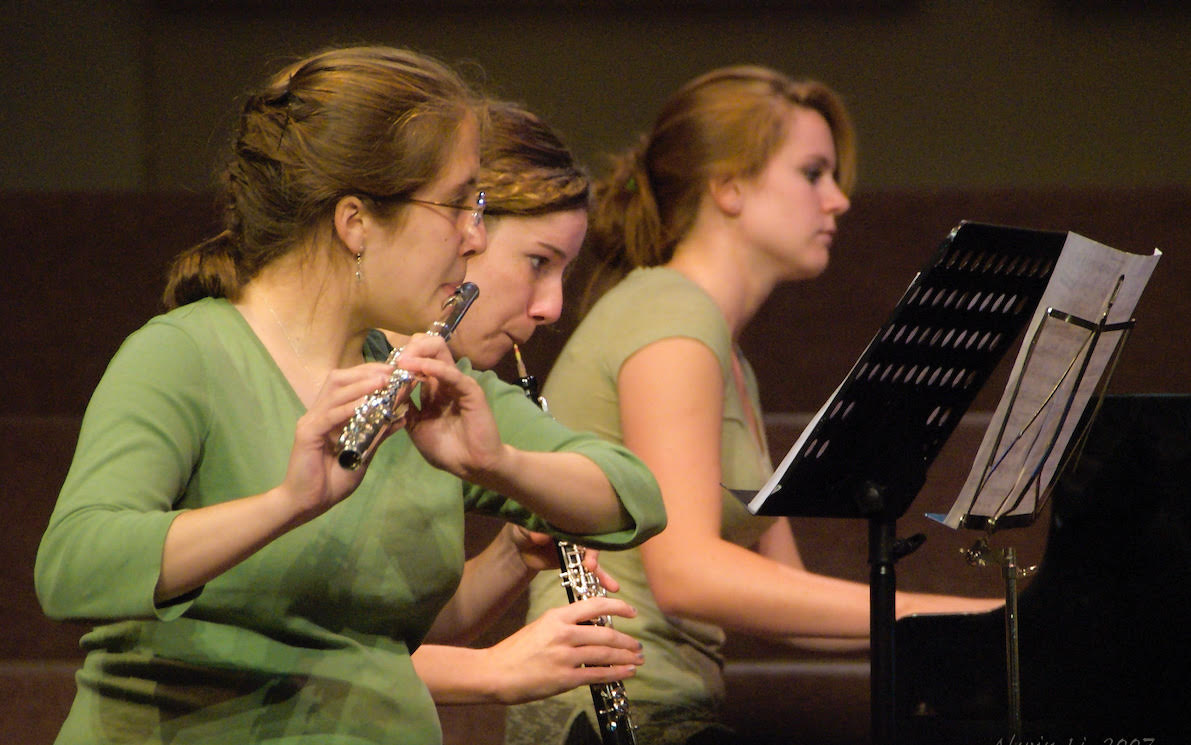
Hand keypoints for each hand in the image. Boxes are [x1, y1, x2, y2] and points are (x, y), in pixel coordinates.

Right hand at [277, 361, 396, 520]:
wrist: (309, 503)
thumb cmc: (333, 480)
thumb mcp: (364, 453)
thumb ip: (378, 433)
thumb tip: (401, 417)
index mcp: (330, 413)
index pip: (348, 383)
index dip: (370, 373)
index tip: (395, 372)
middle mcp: (319, 412)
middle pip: (339, 379)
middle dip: (366, 372)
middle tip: (391, 372)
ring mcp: (311, 421)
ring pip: (335, 393)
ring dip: (360, 384)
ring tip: (383, 381)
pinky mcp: (307, 434)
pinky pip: (330, 416)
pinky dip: (348, 408)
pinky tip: (365, 404)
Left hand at [395, 333, 506, 478]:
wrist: (471, 465)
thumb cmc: (447, 449)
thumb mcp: (416, 427)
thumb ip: (405, 408)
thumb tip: (387, 393)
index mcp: (433, 388)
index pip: (418, 359)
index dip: (400, 360)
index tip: (384, 369)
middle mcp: (445, 380)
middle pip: (428, 347)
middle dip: (409, 348)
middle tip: (394, 360)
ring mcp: (458, 382)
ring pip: (439, 351)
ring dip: (417, 352)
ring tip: (401, 361)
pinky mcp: (469, 390)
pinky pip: (450, 372)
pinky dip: (431, 367)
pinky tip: (415, 367)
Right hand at [483, 597, 642, 704]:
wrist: (495, 672)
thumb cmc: (516, 651)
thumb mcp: (541, 627)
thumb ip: (565, 626)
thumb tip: (591, 629)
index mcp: (557, 616)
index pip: (595, 605)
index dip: (618, 607)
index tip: (632, 611)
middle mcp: (564, 633)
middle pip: (607, 633)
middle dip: (627, 641)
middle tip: (638, 646)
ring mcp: (565, 655)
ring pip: (606, 653)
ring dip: (626, 657)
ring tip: (637, 660)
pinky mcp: (565, 677)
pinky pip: (598, 674)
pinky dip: (616, 673)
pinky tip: (627, 672)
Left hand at [504, 526, 620, 592]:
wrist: (519, 550)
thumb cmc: (523, 532)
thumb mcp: (524, 529)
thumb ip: (532, 531)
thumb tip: (540, 536)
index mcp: (565, 520)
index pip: (580, 525)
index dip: (584, 535)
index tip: (583, 549)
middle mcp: (575, 533)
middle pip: (590, 543)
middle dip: (594, 555)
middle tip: (592, 567)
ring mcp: (577, 549)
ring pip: (593, 559)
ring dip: (603, 573)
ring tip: (613, 586)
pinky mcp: (576, 563)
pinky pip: (590, 572)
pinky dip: (600, 580)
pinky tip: (611, 588)